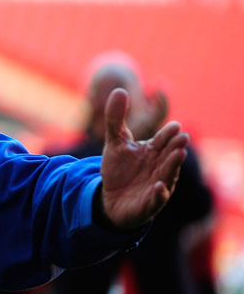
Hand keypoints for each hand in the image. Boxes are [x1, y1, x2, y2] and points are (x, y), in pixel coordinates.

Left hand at [100, 88, 189, 229]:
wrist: (110, 199)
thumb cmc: (119, 169)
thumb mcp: (115, 142)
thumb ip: (115, 118)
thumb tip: (120, 90)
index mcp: (153, 151)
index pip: (163, 140)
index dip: (168, 134)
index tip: (174, 126)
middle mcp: (159, 167)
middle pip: (169, 155)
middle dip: (176, 147)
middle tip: (182, 137)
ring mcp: (157, 185)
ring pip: (167, 175)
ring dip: (173, 166)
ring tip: (178, 154)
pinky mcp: (149, 203)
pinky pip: (156, 199)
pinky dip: (159, 193)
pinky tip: (159, 187)